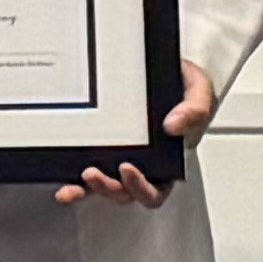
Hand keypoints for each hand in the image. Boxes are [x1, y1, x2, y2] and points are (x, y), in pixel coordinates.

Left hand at [56, 68, 216, 210]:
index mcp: (167, 163)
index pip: (155, 190)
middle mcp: (141, 166)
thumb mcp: (198, 92)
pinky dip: (74, 180)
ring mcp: (117, 158)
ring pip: (103, 186)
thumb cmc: (183, 86)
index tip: (128, 169)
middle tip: (95, 173)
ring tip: (80, 176)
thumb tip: (174, 126)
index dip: (140, 188)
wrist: (165, 68)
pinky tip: (64, 183)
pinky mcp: (98, 148)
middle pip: (124, 193)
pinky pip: (84, 171)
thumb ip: (195, 109)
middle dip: (108, 188)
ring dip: (88, 189)